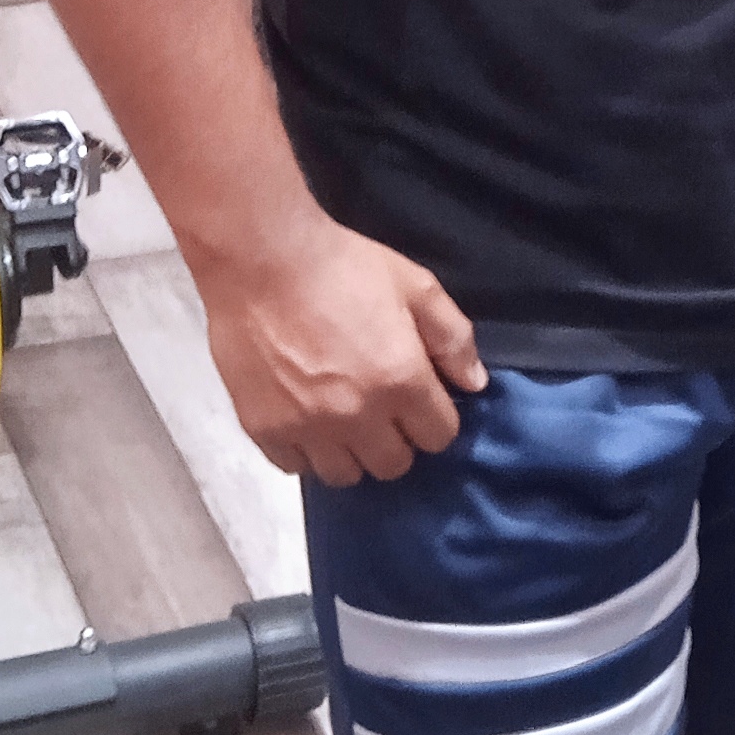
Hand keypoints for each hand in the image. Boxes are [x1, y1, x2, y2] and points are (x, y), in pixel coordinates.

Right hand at [205, 213, 485, 486]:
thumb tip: (475, 384)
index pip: (439, 437)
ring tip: (343, 420)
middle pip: (394, 465)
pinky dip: (305, 450)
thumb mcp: (415, 285)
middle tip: (382, 408)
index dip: (434, 418)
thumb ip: (453, 337)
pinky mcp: (265, 430)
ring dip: (351, 452)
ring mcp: (308, 428)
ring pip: (345, 476)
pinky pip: (295, 467)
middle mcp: (358, 416)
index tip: (421, 399)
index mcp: (402, 381)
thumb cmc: (343, 265)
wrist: (259, 258)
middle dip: (396, 439)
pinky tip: (305, 419)